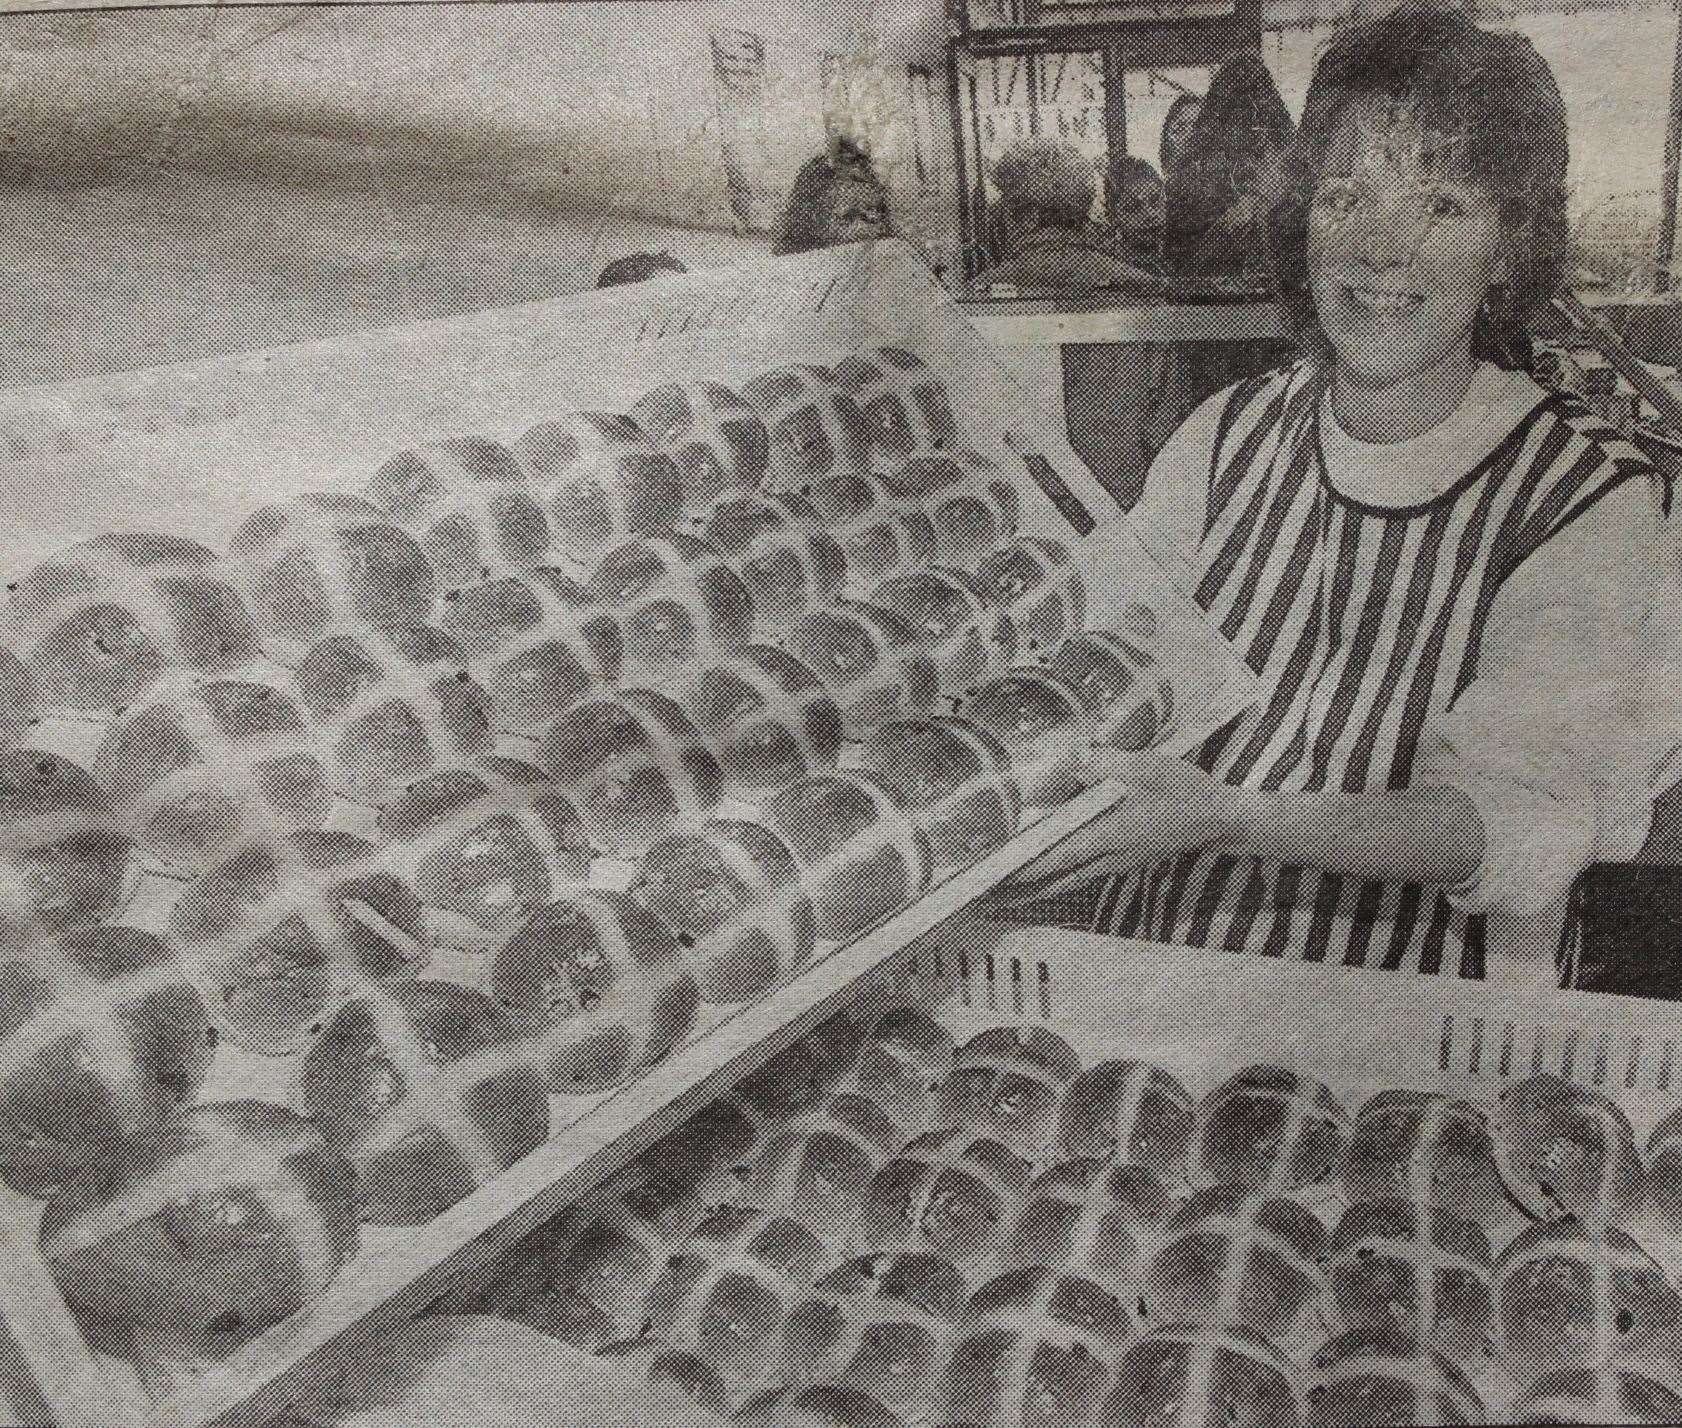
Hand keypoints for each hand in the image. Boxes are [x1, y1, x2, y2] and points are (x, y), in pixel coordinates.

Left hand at [993, 749, 1249, 902]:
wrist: (1218, 818)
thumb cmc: (1182, 791)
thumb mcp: (1144, 768)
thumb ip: (1102, 764)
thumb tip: (1066, 760)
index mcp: (1109, 835)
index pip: (1055, 857)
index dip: (1022, 869)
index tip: (992, 878)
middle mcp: (1107, 857)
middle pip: (1053, 880)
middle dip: (1016, 891)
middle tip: (981, 898)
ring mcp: (1115, 863)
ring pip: (1065, 882)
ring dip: (1032, 890)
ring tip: (999, 895)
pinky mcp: (1120, 861)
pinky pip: (1079, 875)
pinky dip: (1054, 879)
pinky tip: (1040, 878)